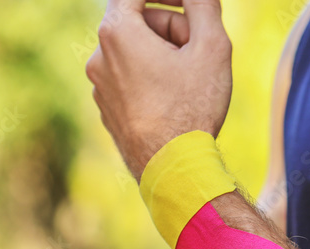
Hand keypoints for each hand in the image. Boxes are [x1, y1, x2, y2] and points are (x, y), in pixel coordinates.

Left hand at [85, 0, 232, 179]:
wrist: (174, 171)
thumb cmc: (192, 109)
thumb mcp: (211, 47)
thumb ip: (203, 5)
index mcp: (117, 32)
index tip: (190, 3)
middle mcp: (98, 57)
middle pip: (140, 22)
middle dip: (173, 28)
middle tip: (201, 51)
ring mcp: (100, 86)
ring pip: (136, 53)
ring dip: (165, 56)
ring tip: (192, 82)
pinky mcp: (107, 109)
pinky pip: (131, 80)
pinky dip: (153, 80)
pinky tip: (176, 103)